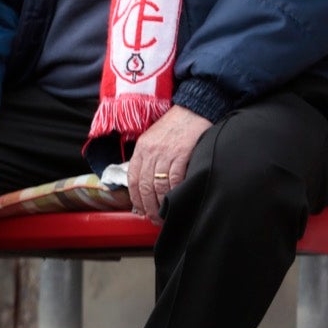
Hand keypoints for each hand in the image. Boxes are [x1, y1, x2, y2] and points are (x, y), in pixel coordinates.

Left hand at [126, 105, 210, 223]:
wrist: (193, 108)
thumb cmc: (175, 126)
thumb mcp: (154, 139)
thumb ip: (148, 158)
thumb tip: (146, 183)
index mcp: (141, 149)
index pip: (133, 179)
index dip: (136, 198)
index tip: (141, 211)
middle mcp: (150, 151)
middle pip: (145, 186)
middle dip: (149, 206)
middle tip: (154, 219)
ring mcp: (165, 152)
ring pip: (159, 185)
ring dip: (162, 203)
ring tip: (166, 214)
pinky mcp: (182, 153)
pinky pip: (175, 177)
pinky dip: (175, 191)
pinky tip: (177, 199)